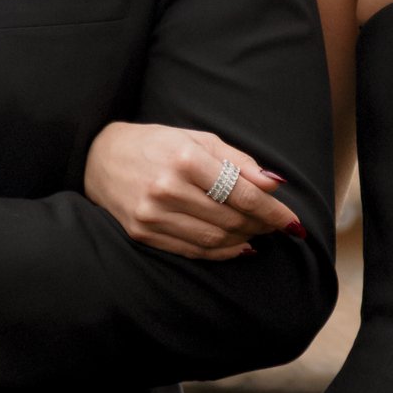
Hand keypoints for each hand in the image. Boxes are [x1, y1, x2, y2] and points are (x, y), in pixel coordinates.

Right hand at [83, 123, 305, 261]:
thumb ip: (238, 161)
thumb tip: (274, 186)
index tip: (293, 221)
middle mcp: (167, 188)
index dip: (273, 212)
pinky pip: (193, 251)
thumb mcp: (198, 139)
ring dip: (244, 240)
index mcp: (185, 159)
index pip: (242, 194)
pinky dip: (221, 253)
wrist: (99, 157)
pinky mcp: (142, 234)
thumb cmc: (156, 144)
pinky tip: (237, 246)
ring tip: (258, 234)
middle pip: (231, 219)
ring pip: (214, 239)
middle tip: (277, 226)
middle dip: (261, 226)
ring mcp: (152, 215)